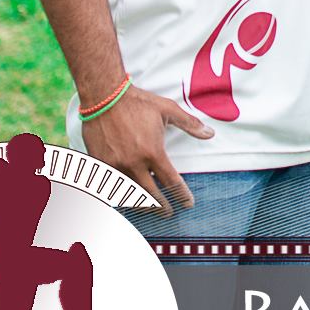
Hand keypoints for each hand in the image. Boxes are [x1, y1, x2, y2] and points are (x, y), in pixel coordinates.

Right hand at [81, 85, 212, 214]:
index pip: (171, 182)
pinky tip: (125, 198)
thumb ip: (190, 124)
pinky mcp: (99, 164)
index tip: (188, 203)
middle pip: (151, 194)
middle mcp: (134, 163)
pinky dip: (119, 194)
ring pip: (129, 193)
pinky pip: (110, 186)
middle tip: (169, 213)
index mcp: (153, 152)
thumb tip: (210, 134)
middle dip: (162, 206)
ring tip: (149, 208)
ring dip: (141, 204)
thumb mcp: (168, 110)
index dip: (181, 195)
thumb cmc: (138, 102)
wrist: (104, 96)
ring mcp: (114, 166)